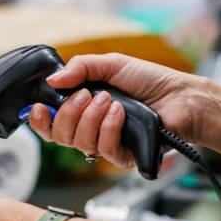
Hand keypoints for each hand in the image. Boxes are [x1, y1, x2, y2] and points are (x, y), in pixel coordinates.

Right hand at [28, 53, 208, 168]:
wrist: (182, 97)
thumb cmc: (151, 81)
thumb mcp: (112, 64)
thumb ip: (80, 68)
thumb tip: (52, 80)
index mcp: (83, 109)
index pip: (50, 123)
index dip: (39, 120)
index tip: (38, 108)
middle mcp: (91, 129)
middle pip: (59, 136)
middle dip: (68, 113)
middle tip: (86, 96)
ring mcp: (106, 144)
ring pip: (79, 143)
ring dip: (92, 118)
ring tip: (110, 100)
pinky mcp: (123, 156)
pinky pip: (104, 150)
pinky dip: (109, 128)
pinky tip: (120, 114)